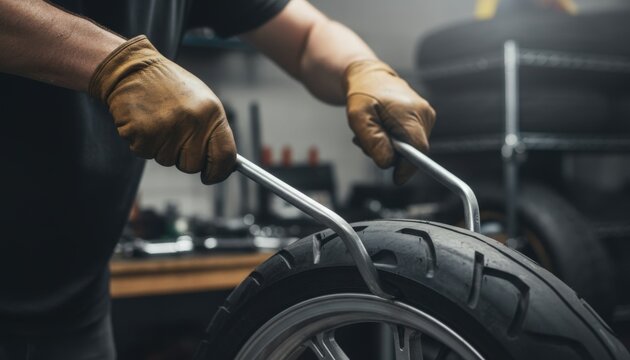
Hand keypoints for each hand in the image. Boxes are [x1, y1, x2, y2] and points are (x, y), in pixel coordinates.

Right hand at [89, 36, 235, 183]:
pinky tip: (143, 122)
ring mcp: (168, 130)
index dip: (219, 172)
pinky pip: (146, 154)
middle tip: (174, 135)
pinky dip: (143, 143)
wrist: (132, 70)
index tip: (211, 175)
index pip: (225, 155)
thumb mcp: (201, 102)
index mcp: (212, 113)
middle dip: (183, 158)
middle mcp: (193, 123)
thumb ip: (212, 130)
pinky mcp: (143, 135)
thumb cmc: (169, 87)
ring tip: (157, 121)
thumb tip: (224, 162)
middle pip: (193, 165)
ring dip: (161, 148)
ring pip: (167, 161)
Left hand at [343, 60, 435, 184]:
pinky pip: (411, 140)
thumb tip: (388, 163)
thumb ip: (373, 141)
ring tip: (374, 131)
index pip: (418, 151)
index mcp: (410, 113)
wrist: (370, 77)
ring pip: (412, 147)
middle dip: (391, 154)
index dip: (407, 168)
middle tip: (368, 142)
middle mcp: (424, 114)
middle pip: (413, 152)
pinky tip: (383, 129)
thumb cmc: (364, 94)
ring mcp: (426, 116)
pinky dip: (396, 141)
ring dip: (391, 148)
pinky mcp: (424, 119)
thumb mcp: (359, 118)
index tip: (396, 178)